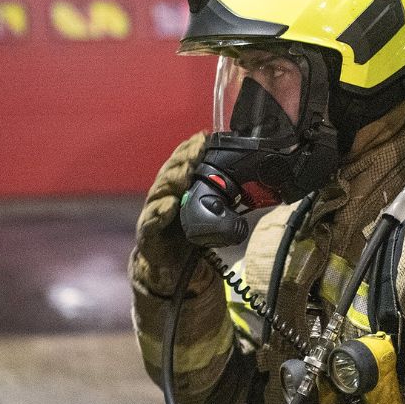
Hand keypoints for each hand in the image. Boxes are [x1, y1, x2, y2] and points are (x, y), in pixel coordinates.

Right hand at [132, 133, 207, 296]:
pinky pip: (152, 222)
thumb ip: (222, 200)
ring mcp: (154, 214)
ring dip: (172, 180)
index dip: (191, 148)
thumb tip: (256, 187)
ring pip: (161, 192)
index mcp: (177, 188)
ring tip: (184, 172)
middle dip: (184, 159)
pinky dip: (160, 213)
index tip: (204, 136)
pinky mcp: (149, 234)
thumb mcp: (207, 214)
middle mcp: (163, 196)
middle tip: (196, 149)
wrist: (170, 267)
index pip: (182, 162)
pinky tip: (168, 206)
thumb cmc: (188, 235)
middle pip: (171, 172)